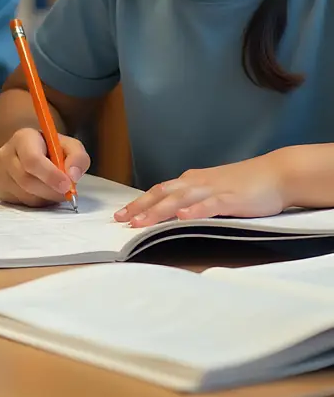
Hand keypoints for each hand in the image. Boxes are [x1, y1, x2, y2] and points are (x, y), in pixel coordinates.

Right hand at [0, 126, 89, 207]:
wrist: (28, 152)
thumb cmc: (51, 149)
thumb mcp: (69, 146)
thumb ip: (77, 157)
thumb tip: (73, 176)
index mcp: (23, 138)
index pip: (32, 159)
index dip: (51, 175)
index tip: (67, 185)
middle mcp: (6, 155)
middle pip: (27, 180)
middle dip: (51, 190)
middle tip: (67, 193)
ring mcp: (0, 174)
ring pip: (25, 195)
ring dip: (46, 198)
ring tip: (56, 190)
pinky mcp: (1, 191)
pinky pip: (21, 204)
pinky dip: (38, 204)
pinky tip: (44, 194)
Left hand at [114, 152, 286, 226]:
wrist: (277, 173)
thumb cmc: (246, 183)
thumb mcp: (214, 189)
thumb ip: (195, 199)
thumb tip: (174, 212)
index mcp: (192, 181)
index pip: (159, 191)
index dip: (139, 202)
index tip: (120, 214)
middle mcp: (198, 183)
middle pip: (162, 193)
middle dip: (140, 207)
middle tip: (120, 220)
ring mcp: (214, 190)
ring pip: (180, 199)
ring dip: (158, 211)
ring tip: (140, 222)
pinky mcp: (232, 199)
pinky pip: (210, 205)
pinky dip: (195, 211)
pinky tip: (183, 218)